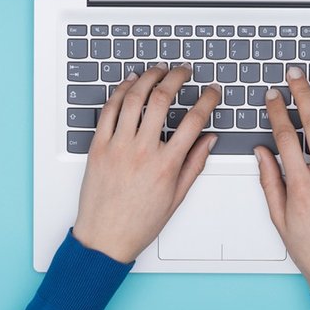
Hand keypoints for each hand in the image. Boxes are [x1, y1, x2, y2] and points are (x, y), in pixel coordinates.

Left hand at [72, 63, 219, 263]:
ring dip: (149, 77)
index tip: (212, 91)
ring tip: (159, 71)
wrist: (104, 238)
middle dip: (177, 78)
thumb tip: (209, 139)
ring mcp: (117, 146)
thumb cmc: (139, 222)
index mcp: (166, 165)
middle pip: (162, 100)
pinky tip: (130, 83)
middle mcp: (141, 151)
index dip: (207, 100)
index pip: (193, 121)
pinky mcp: (98, 146)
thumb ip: (194, 164)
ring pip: (134, 98)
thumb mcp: (176, 197)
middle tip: (184, 71)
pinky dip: (120, 91)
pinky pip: (109, 110)